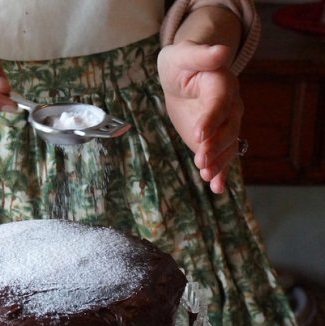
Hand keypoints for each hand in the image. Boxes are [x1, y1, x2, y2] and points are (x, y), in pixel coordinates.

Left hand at [157, 41, 243, 192]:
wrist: (181, 77)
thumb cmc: (180, 63)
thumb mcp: (183, 55)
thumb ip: (201, 55)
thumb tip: (221, 51)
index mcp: (222, 84)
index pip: (220, 103)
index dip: (211, 119)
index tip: (199, 134)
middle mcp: (229, 107)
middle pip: (228, 129)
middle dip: (215, 146)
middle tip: (200, 161)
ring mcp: (223, 126)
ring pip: (226, 147)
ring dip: (218, 163)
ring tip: (207, 177)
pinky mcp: (214, 140)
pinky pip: (222, 158)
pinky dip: (221, 173)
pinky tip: (217, 189)